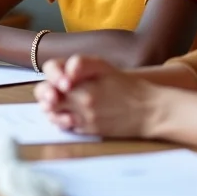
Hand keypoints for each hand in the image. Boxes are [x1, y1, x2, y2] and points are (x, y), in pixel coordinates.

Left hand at [35, 55, 160, 137]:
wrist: (149, 111)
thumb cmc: (127, 87)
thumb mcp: (104, 66)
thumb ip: (80, 64)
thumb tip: (64, 72)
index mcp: (84, 81)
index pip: (52, 72)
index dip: (52, 74)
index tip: (62, 78)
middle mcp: (81, 100)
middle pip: (47, 96)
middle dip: (47, 94)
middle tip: (55, 93)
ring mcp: (83, 117)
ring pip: (53, 114)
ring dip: (52, 109)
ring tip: (59, 103)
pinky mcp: (88, 131)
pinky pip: (65, 127)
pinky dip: (63, 120)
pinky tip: (70, 115)